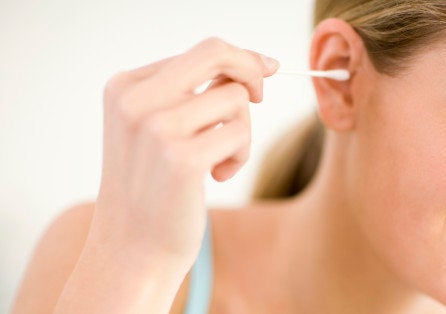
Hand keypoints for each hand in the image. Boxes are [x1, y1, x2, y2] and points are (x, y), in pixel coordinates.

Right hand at [91, 38, 277, 261]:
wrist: (133, 250)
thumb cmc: (154, 188)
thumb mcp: (159, 128)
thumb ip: (195, 92)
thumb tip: (262, 64)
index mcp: (125, 87)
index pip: (200, 52)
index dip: (238, 61)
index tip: (262, 72)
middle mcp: (135, 101)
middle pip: (217, 53)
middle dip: (251, 68)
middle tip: (260, 96)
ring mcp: (156, 129)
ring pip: (235, 98)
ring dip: (240, 131)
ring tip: (217, 161)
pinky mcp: (182, 159)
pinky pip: (240, 133)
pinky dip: (239, 156)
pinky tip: (216, 177)